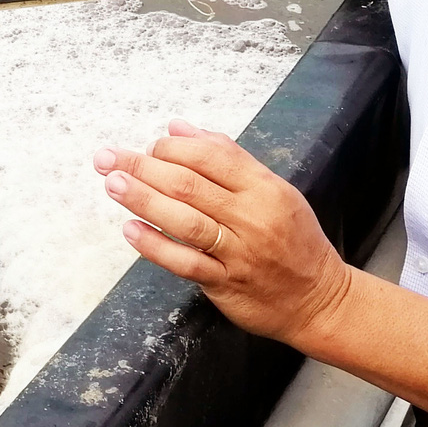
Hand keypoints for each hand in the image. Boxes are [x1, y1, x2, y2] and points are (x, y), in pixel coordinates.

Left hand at [95, 119, 352, 346]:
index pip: (211, 156)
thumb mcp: (272, 189)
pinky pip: (185, 262)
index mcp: (264, 188)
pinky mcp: (225, 283)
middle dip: (143, 167)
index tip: (148, 145)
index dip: (173, 147)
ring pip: (185, 221)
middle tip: (109, 158)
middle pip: (190, 185)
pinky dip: (155, 245)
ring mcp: (238, 252)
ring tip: (113, 184)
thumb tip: (178, 127)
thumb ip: (226, 156)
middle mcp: (252, 217)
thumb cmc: (292, 239)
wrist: (318, 299)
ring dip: (144, 200)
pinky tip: (131, 230)